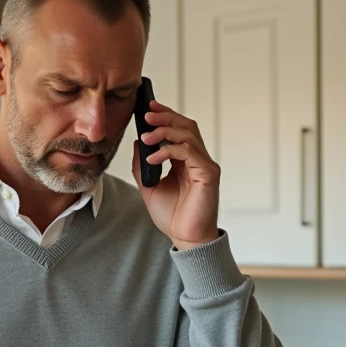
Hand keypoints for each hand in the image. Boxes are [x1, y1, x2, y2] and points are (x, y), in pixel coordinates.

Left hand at [132, 99, 220, 249]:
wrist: (185, 238)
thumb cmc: (172, 216)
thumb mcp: (149, 186)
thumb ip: (143, 165)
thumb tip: (137, 143)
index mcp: (186, 160)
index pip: (179, 129)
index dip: (165, 116)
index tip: (147, 108)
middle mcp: (198, 159)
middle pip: (186, 126)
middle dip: (166, 116)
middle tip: (147, 114)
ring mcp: (205, 165)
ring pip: (188, 135)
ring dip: (165, 131)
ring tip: (146, 136)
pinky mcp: (208, 174)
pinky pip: (189, 152)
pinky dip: (169, 150)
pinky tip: (154, 157)